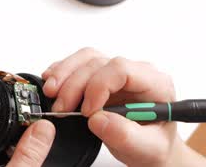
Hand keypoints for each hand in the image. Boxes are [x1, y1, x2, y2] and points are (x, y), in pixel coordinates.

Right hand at [41, 48, 205, 166]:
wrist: (148, 147)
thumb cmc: (153, 144)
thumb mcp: (147, 148)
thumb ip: (126, 136)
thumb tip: (98, 119)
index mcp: (154, 83)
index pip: (121, 69)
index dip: (99, 86)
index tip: (88, 111)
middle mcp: (135, 72)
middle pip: (98, 63)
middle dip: (74, 84)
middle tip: (62, 108)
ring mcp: (115, 72)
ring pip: (85, 59)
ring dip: (64, 74)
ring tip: (51, 93)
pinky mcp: (99, 75)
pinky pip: (77, 63)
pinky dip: (61, 72)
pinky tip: (52, 85)